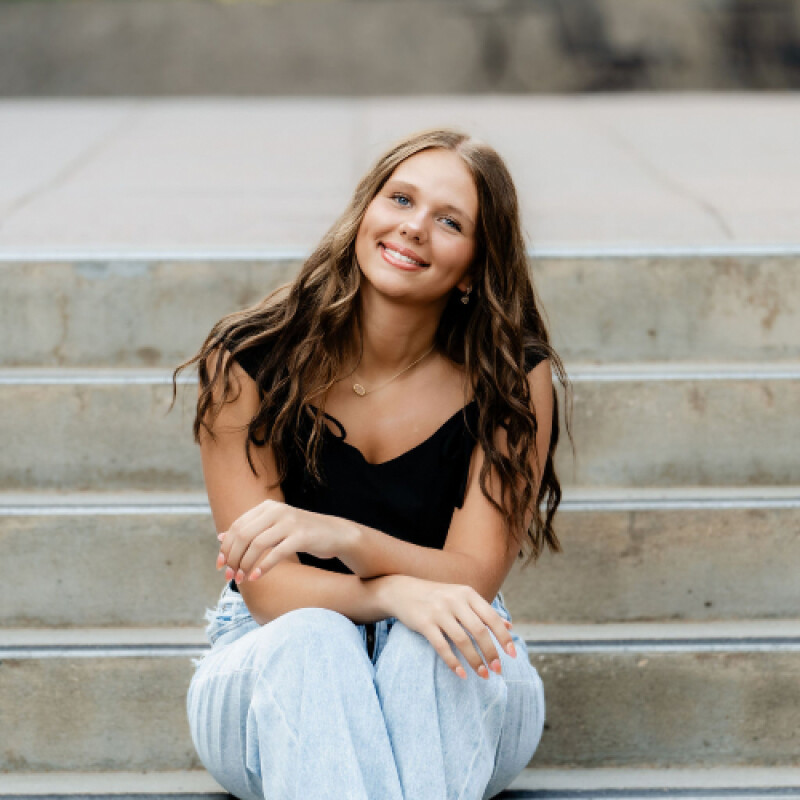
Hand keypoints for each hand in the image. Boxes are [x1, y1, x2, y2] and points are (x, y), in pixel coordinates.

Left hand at [216, 500, 351, 582]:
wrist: (335, 533)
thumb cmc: (301, 532)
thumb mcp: (273, 527)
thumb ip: (249, 530)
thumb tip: (220, 537)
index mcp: (267, 507)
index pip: (237, 526)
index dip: (226, 547)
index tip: (220, 565)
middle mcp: (277, 511)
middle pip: (244, 535)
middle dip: (233, 558)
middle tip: (230, 576)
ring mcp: (290, 522)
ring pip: (257, 545)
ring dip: (246, 565)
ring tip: (242, 579)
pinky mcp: (301, 536)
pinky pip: (276, 553)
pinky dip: (263, 567)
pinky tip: (256, 577)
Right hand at [378, 575, 516, 679]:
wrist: (403, 590)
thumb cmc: (438, 596)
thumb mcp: (462, 597)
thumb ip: (484, 611)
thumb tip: (509, 625)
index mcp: (467, 594)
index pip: (491, 617)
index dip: (503, 637)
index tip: (512, 655)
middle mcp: (455, 600)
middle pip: (479, 631)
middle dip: (491, 653)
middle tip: (498, 670)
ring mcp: (439, 611)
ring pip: (462, 640)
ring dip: (475, 660)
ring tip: (483, 675)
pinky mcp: (424, 623)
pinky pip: (442, 646)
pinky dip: (453, 662)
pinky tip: (462, 674)